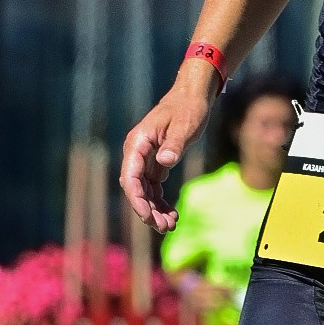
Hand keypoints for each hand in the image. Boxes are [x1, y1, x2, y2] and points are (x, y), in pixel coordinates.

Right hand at [121, 61, 216, 229]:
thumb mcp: (184, 125)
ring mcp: (145, 160)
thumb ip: (174, 143)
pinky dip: (162, 203)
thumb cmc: (188, 107)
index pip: (130, 177)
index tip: (148, 216)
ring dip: (155, 210)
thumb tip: (164, 162)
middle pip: (135, 189)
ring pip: (145, 192)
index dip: (137, 199)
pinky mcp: (156, 164)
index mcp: (137, 143)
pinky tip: (173, 215)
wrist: (193, 96)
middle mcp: (137, 153)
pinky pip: (155, 188)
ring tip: (170, 227)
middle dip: (147, 210)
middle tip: (165, 228)